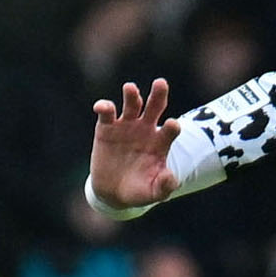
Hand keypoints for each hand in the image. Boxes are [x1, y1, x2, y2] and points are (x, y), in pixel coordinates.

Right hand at [89, 78, 180, 209]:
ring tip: (130, 88)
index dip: (172, 127)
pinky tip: (103, 107)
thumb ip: (164, 186)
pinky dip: (104, 107)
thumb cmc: (139, 190)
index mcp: (161, 142)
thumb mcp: (153, 192)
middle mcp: (146, 129)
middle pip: (155, 107)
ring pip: (132, 104)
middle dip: (158, 94)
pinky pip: (106, 113)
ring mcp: (126, 127)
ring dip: (131, 94)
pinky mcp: (106, 128)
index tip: (172, 125)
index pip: (170, 130)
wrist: (113, 193)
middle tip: (160, 83)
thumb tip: (172, 179)